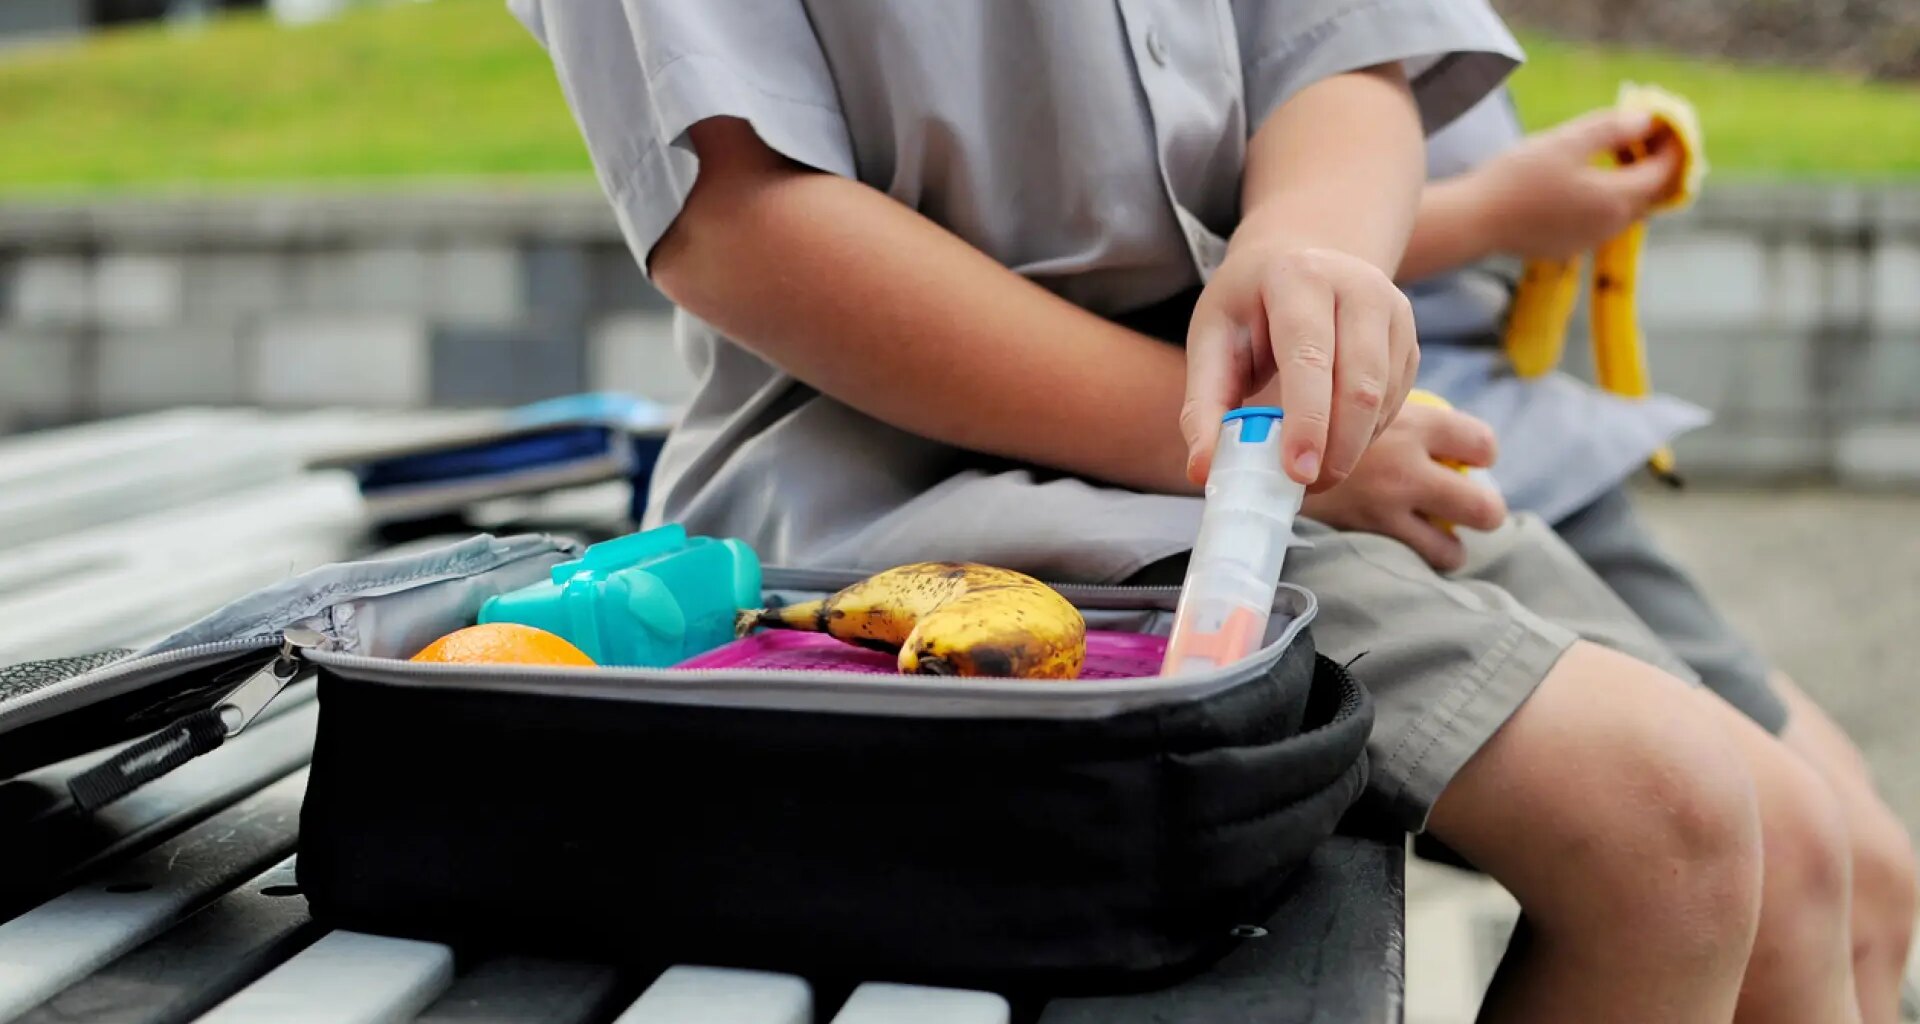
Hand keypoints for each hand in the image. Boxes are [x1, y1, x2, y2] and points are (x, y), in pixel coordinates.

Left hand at [1183, 244, 1417, 491]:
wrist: (1297, 260)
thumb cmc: (1247, 307)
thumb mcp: (1212, 340)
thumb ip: (1204, 405)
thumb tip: (1203, 470)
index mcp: (1298, 278)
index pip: (1309, 357)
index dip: (1307, 420)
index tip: (1297, 472)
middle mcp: (1357, 287)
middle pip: (1360, 384)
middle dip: (1336, 448)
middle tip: (1305, 487)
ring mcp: (1393, 311)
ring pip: (1383, 399)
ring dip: (1350, 447)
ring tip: (1312, 470)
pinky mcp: (1410, 339)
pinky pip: (1394, 402)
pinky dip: (1365, 434)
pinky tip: (1334, 440)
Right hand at [1300, 402, 1506, 570]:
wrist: (1253, 445)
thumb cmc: (1301, 409)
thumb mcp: (1351, 393)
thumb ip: (1387, 409)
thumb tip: (1415, 420)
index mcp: (1415, 423)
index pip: (1480, 444)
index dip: (1480, 454)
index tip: (1468, 458)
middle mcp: (1410, 469)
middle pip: (1482, 506)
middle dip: (1482, 510)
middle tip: (1464, 507)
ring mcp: (1389, 510)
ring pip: (1452, 550)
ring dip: (1449, 546)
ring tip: (1435, 538)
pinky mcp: (1365, 537)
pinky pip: (1411, 562)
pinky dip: (1413, 561)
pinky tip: (1400, 549)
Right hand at [1467, 109, 1683, 260]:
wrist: (1475, 221)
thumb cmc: (1518, 177)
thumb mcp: (1565, 142)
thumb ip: (1611, 129)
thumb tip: (1647, 120)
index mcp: (1616, 197)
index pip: (1664, 171)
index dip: (1672, 144)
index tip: (1666, 122)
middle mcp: (1611, 224)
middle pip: (1650, 193)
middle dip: (1653, 162)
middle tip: (1639, 133)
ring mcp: (1591, 239)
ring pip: (1627, 208)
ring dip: (1628, 181)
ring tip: (1610, 152)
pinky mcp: (1570, 246)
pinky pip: (1603, 220)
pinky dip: (1607, 198)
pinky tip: (1583, 180)